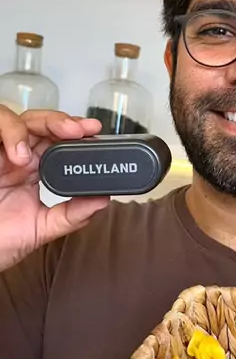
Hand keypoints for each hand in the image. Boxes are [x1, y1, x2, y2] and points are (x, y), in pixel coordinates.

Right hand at [0, 105, 109, 271]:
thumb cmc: (0, 240)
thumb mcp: (41, 228)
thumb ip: (72, 215)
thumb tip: (102, 200)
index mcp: (33, 170)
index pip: (56, 141)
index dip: (76, 133)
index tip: (95, 134)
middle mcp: (16, 157)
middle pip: (40, 123)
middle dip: (62, 121)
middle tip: (80, 130)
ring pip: (16, 118)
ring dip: (37, 123)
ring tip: (51, 140)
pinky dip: (9, 133)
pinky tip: (18, 155)